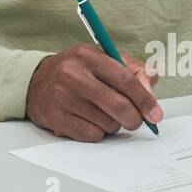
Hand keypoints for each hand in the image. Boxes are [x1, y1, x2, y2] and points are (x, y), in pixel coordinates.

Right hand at [26, 44, 162, 141]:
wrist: (36, 83)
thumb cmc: (77, 71)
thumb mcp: (103, 60)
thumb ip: (133, 70)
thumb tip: (151, 89)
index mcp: (88, 55)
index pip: (125, 80)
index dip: (145, 100)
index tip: (156, 114)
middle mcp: (72, 74)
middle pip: (119, 106)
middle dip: (134, 118)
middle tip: (135, 120)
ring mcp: (62, 97)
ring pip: (108, 124)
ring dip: (112, 124)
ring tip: (101, 113)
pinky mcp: (56, 118)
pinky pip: (92, 135)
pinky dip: (97, 132)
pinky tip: (87, 120)